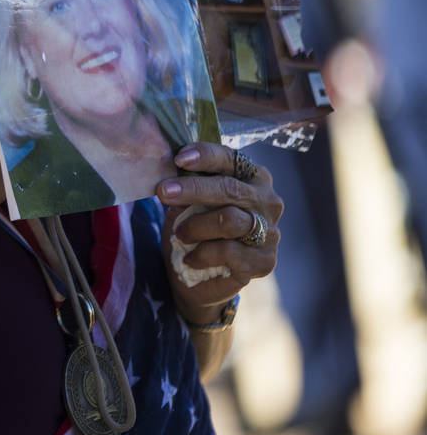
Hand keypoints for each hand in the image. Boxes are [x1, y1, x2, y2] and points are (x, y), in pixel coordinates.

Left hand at [155, 142, 283, 325]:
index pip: (231, 159)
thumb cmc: (195, 229)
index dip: (206, 156)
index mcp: (252, 177)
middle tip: (163, 192)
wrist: (200, 278)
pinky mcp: (264, 260)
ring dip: (195, 226)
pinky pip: (228, 252)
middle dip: (193, 189)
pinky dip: (202, 254)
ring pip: (229, 220)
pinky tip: (191, 258)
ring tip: (179, 234)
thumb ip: (187, 187)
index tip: (179, 158)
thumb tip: (168, 174)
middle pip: (230, 189)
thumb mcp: (187, 203)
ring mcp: (270, 231)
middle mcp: (267, 200)